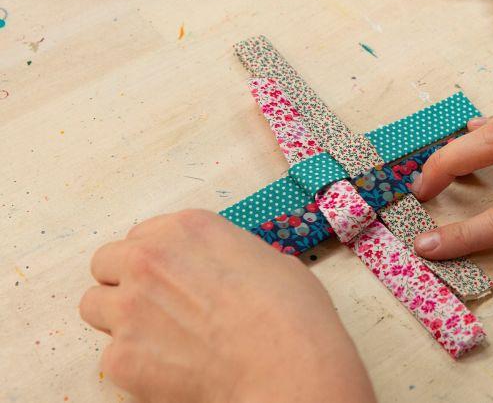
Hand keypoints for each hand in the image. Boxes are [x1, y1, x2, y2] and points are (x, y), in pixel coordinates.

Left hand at [80, 209, 374, 402]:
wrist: (288, 368)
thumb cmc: (292, 317)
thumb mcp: (270, 261)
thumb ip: (229, 257)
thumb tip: (224, 272)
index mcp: (187, 229)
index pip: (142, 236)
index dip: (158, 259)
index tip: (170, 276)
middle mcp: (150, 260)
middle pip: (107, 262)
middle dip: (126, 282)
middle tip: (156, 305)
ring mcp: (130, 308)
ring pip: (95, 305)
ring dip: (118, 318)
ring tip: (156, 337)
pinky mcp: (122, 356)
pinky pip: (111, 355)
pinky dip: (136, 363)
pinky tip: (171, 369)